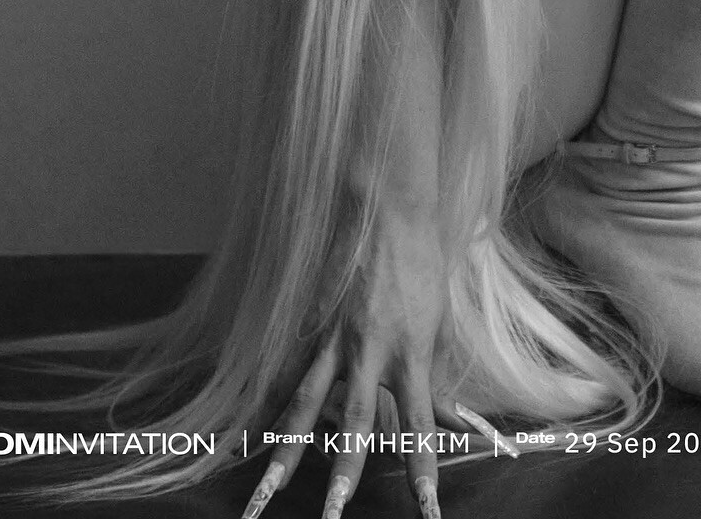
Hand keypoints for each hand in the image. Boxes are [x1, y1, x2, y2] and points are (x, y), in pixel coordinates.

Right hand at [240, 196, 446, 518]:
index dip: (422, 468)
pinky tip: (250, 436)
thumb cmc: (422, 266)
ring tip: (267, 490)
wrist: (388, 211)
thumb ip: (436, 377)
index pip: (418, 423)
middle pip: (356, 422)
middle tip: (332, 515)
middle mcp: (370, 351)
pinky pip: (287, 373)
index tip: (426, 509)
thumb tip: (450, 423)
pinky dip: (269, 405)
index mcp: (410, 352)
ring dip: (288, 450)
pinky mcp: (311, 325)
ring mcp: (334, 339)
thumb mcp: (439, 324)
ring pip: (307, 403)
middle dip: (343, 473)